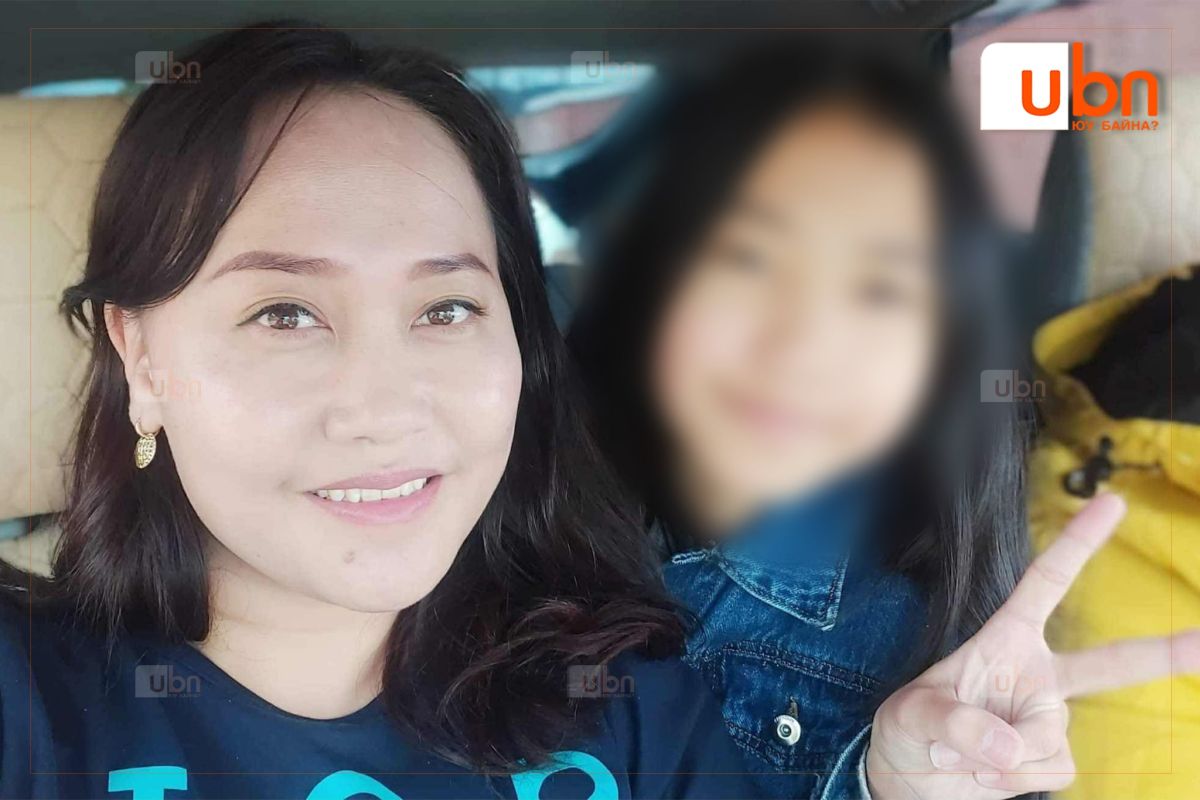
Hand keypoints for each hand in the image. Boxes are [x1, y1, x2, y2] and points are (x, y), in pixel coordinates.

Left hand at [864, 493, 1199, 798]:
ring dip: (1002, 755)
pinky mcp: (1050, 757)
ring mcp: (1048, 717)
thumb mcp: (912, 716)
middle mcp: (1037, 674)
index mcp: (1005, 638)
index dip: (1078, 543)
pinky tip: (982, 773)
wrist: (910, 779)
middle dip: (1164, 653)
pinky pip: (1047, 770)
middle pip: (1110, 664)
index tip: (1113, 502)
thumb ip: (955, 723)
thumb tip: (1010, 748)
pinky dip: (1010, 779)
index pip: (1046, 583)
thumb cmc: (909, 731)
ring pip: (1049, 739)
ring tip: (962, 753)